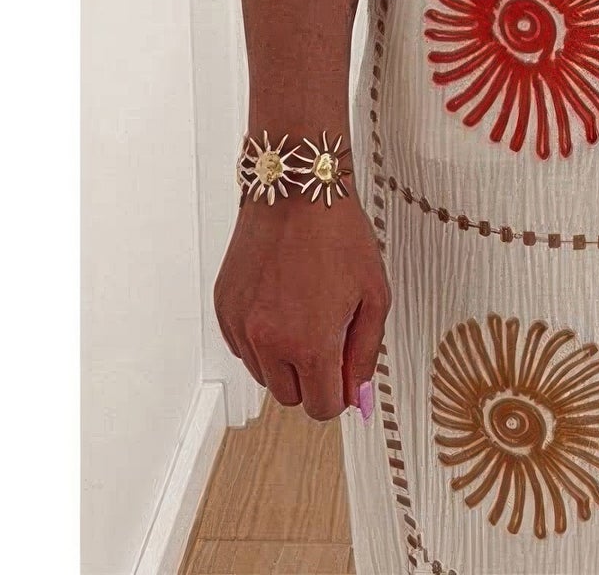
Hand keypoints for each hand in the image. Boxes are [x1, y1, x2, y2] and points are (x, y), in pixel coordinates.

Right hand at [215, 190, 390, 420]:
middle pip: (291, 397)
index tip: (344, 371)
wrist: (297, 191)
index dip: (339, 392)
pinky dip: (261, 337)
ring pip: (265, 374)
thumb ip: (366, 353)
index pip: (322, 407)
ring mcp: (241, 326)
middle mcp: (269, 342)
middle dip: (313, 376)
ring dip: (285, 358)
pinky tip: (281, 301)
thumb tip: (358, 396)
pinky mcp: (224, 309)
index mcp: (310, 344)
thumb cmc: (339, 235)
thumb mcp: (374, 295)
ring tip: (304, 310)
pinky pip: (243, 347)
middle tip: (328, 334)